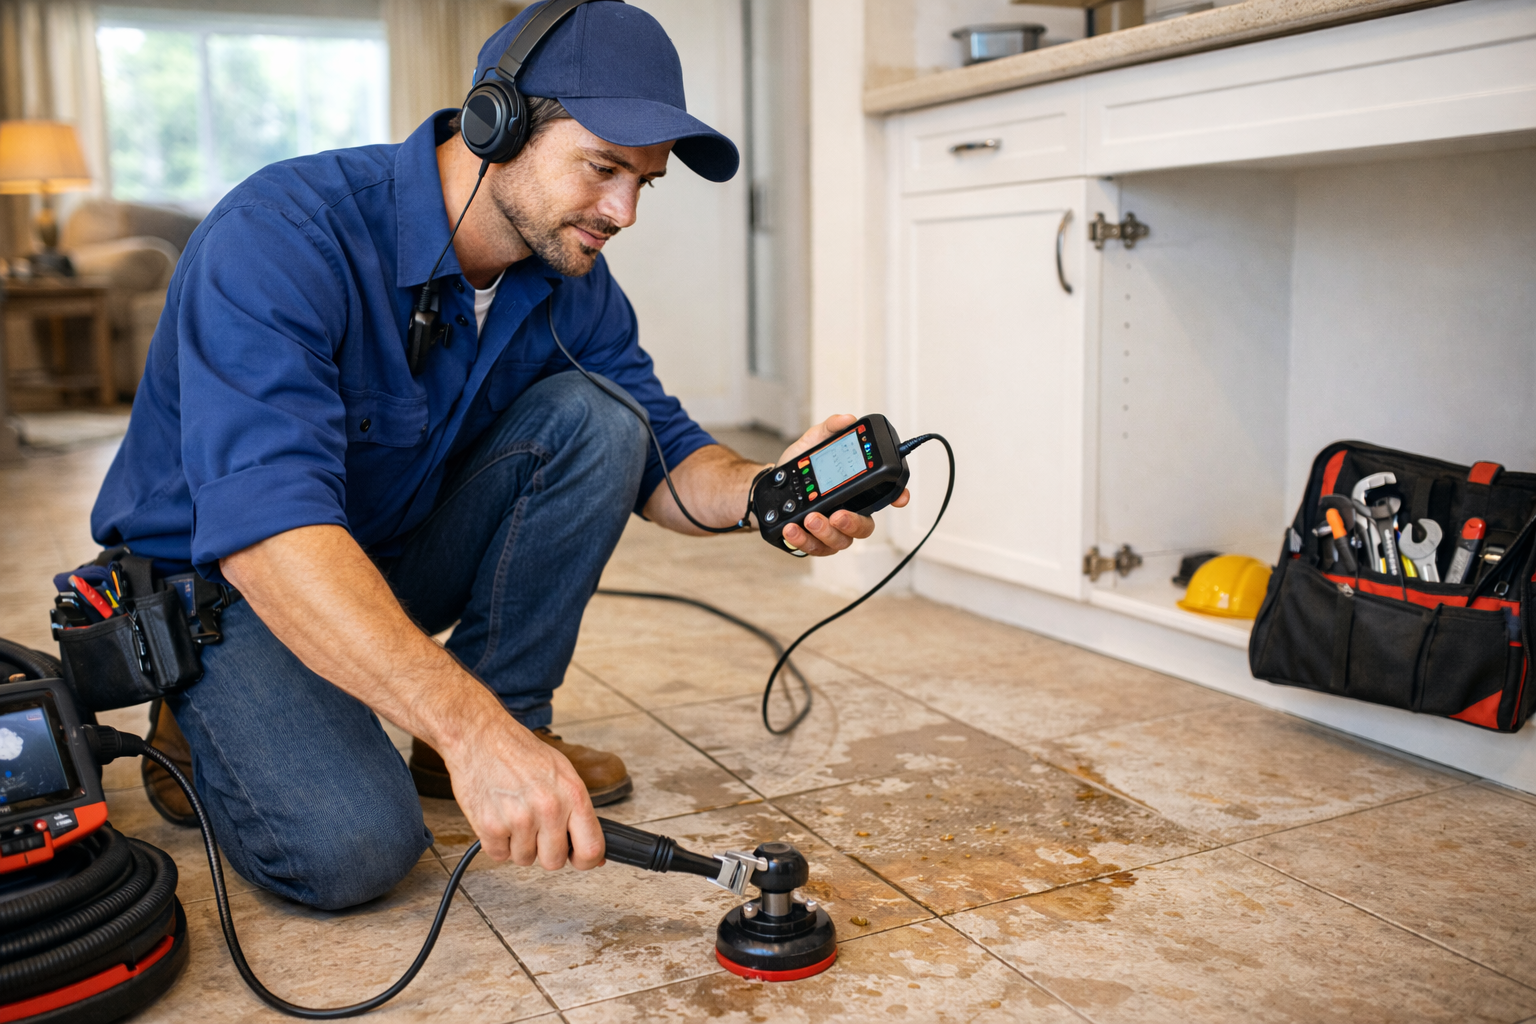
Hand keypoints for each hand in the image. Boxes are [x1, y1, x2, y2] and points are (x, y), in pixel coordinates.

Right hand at [438, 712, 603, 871]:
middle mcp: (549, 808)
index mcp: (573, 794)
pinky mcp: (490, 827)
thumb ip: (578, 812)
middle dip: (544, 850)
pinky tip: (497, 816)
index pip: (591, 849)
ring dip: (518, 844)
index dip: (586, 861)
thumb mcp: (562, 773)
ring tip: (513, 814)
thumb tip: (594, 853)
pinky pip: (499, 855)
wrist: (480, 736)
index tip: (577, 858)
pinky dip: (497, 842)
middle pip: (554, 861)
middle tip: (535, 827)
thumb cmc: (520, 752)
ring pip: (525, 859)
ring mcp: (519, 819)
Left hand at [776, 414, 909, 556]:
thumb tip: (847, 419)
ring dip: (825, 532)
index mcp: (854, 491)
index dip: (897, 497)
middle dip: (853, 523)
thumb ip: (829, 429)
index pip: (883, 495)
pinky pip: (815, 549)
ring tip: (809, 518)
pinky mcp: (813, 542)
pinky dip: (803, 540)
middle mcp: (848, 513)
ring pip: (840, 542)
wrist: (769, 486)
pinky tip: (793, 528)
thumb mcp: (811, 443)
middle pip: (864, 527)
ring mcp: (831, 531)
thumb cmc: (796, 468)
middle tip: (837, 515)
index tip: (900, 498)